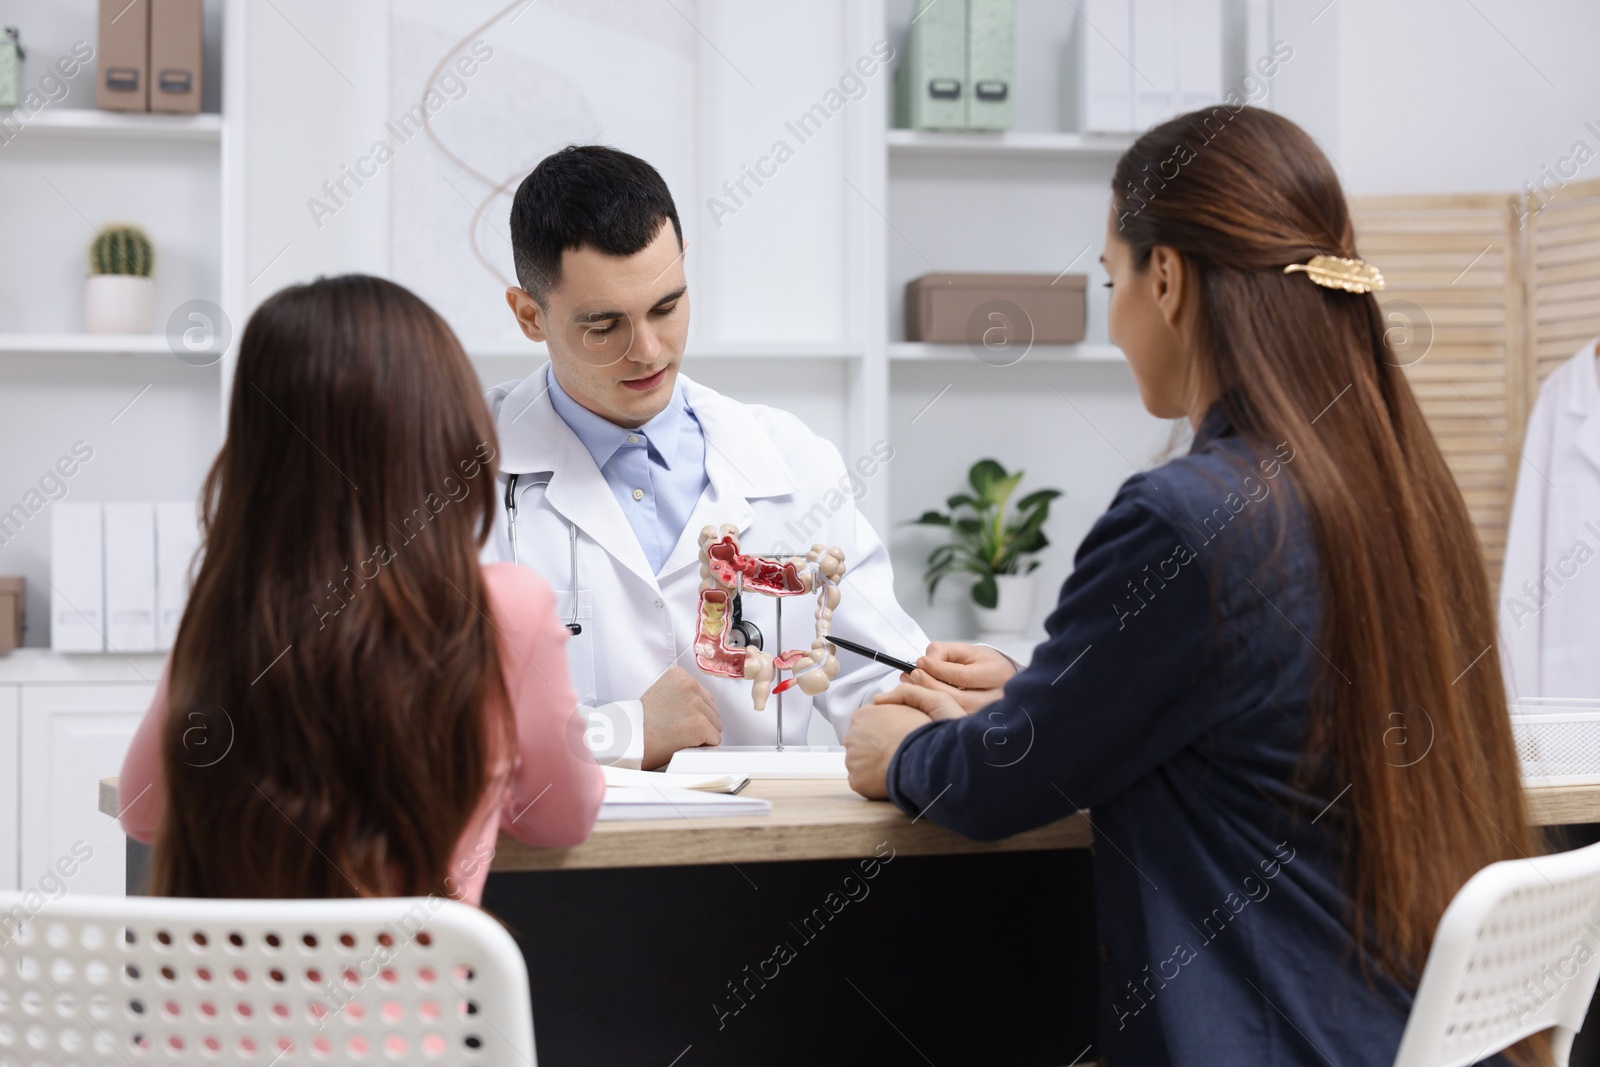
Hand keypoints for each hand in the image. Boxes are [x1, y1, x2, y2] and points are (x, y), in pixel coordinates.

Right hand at [641, 668, 721, 769]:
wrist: (629, 738)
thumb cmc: (640, 723)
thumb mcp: (661, 694)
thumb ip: (685, 693)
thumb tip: (710, 700)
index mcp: (679, 675)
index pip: (703, 696)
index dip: (691, 713)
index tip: (674, 717)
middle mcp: (690, 685)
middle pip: (712, 710)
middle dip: (698, 723)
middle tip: (675, 728)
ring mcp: (696, 704)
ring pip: (715, 726)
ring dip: (700, 735)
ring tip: (677, 734)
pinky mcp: (700, 724)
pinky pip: (714, 740)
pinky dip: (702, 746)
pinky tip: (684, 742)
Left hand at [844, 684, 965, 798]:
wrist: (917, 756)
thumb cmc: (916, 731)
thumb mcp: (908, 702)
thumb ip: (891, 699)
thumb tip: (878, 699)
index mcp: (861, 716)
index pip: (865, 723)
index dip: (880, 731)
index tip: (892, 737)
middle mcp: (851, 736)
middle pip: (859, 743)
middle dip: (872, 747)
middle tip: (892, 752)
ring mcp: (851, 760)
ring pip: (859, 763)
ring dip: (871, 765)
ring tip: (892, 766)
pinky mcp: (855, 780)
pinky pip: (862, 781)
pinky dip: (871, 782)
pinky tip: (887, 778)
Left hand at [902, 641, 1017, 713]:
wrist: (1000, 680)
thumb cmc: (981, 664)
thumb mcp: (966, 650)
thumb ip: (944, 652)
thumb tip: (924, 663)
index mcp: (997, 673)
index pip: (963, 676)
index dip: (937, 669)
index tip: (919, 662)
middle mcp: (997, 697)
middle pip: (958, 698)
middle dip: (930, 686)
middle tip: (913, 675)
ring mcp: (988, 715)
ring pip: (954, 711)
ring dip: (929, 698)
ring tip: (913, 686)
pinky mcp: (977, 725)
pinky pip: (952, 719)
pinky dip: (934, 710)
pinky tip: (923, 699)